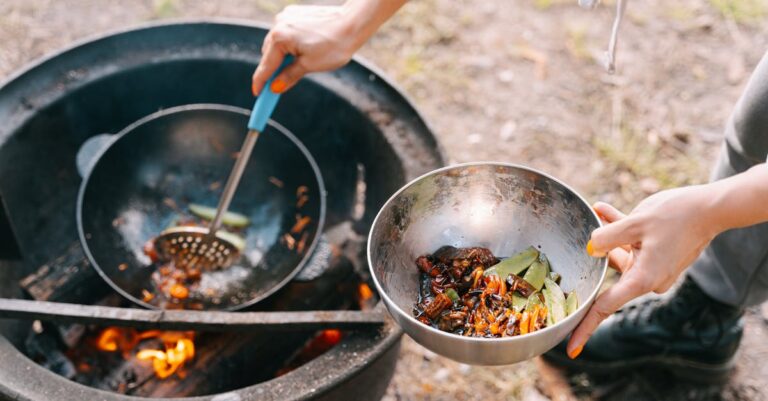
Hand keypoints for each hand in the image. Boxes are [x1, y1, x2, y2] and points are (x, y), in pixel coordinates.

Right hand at [251, 5, 357, 95]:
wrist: (353, 23)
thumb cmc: (334, 44)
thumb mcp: (309, 66)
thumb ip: (288, 76)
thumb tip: (275, 88)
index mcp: (280, 37)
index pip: (266, 66)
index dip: (261, 83)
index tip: (257, 94)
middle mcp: (279, 24)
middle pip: (269, 54)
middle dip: (273, 70)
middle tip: (277, 87)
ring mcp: (286, 17)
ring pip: (278, 43)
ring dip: (282, 56)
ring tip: (297, 66)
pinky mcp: (294, 14)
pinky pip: (287, 33)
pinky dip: (290, 44)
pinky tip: (303, 50)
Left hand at [567, 186, 720, 357]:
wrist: (711, 208)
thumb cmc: (675, 216)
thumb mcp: (635, 223)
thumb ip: (607, 237)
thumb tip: (590, 248)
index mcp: (642, 279)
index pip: (605, 307)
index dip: (585, 327)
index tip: (572, 349)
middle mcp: (648, 280)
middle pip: (609, 274)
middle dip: (596, 253)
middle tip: (580, 239)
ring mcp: (653, 269)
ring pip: (619, 254)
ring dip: (608, 235)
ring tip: (598, 211)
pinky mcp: (657, 257)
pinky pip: (630, 246)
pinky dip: (619, 231)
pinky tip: (603, 210)